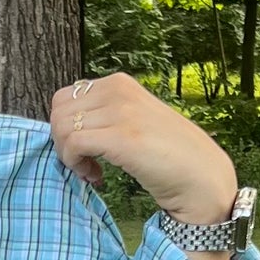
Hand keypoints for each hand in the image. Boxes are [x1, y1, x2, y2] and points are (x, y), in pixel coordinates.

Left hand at [50, 72, 237, 223]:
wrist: (201, 176)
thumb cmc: (166, 153)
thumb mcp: (131, 120)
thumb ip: (103, 115)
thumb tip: (64, 127)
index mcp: (119, 83)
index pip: (64, 99)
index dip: (64, 128)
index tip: (83, 150)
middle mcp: (118, 90)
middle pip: (58, 113)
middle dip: (62, 141)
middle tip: (83, 162)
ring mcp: (120, 111)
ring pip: (62, 129)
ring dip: (69, 156)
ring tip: (91, 171)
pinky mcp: (121, 137)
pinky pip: (73, 144)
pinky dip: (75, 165)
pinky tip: (95, 176)